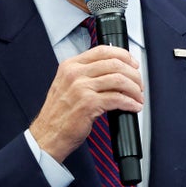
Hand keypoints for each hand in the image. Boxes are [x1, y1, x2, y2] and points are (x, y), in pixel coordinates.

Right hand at [29, 45, 142, 162]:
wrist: (47, 135)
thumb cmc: (58, 114)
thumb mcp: (66, 84)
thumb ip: (85, 74)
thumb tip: (113, 70)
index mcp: (70, 65)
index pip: (103, 50)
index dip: (123, 55)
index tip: (133, 63)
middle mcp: (75, 74)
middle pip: (114, 64)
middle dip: (133, 74)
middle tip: (139, 84)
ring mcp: (81, 88)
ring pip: (119, 79)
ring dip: (134, 89)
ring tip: (138, 97)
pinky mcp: (88, 104)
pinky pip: (117, 98)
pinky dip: (130, 102)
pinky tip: (133, 106)